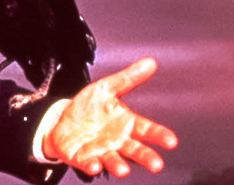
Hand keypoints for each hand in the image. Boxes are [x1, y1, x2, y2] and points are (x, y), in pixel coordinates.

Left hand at [43, 57, 177, 177]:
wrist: (62, 120)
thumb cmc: (89, 108)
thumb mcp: (106, 88)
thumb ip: (128, 78)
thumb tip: (150, 62)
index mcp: (127, 124)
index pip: (147, 129)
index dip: (159, 135)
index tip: (171, 141)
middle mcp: (118, 141)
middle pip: (136, 151)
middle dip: (146, 157)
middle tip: (157, 165)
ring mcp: (102, 151)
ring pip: (114, 161)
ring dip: (119, 166)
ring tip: (124, 170)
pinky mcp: (84, 158)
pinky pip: (89, 164)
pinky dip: (92, 166)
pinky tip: (94, 165)